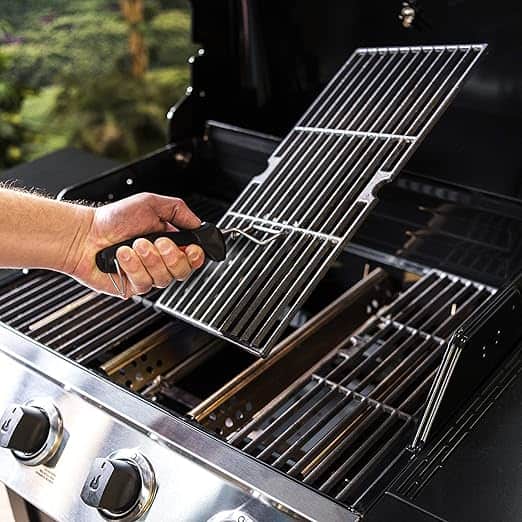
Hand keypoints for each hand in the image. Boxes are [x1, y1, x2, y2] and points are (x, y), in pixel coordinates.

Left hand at [67, 193, 204, 296]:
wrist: (85, 234)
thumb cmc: (113, 219)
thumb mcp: (151, 203)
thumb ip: (179, 210)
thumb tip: (199, 223)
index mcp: (170, 242)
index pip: (194, 256)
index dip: (195, 255)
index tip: (190, 248)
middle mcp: (161, 261)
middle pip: (184, 271)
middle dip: (171, 256)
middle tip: (158, 241)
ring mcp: (148, 275)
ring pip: (164, 278)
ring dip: (149, 258)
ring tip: (134, 244)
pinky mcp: (135, 287)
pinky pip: (145, 282)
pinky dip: (133, 266)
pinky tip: (123, 254)